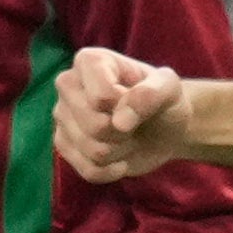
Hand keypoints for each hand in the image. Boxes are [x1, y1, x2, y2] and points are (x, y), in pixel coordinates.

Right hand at [58, 45, 193, 182]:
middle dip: (125, 132)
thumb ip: (150, 94)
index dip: (127, 107)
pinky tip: (120, 159)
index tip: (138, 100)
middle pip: (95, 126)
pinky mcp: (64, 145)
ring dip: (121, 151)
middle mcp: (68, 85)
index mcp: (89, 61)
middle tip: (134, 123)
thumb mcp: (169, 88)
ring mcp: (62, 116)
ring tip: (127, 136)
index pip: (100, 97)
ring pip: (92, 151)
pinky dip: (112, 171)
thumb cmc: (163, 100)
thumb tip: (120, 122)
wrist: (162, 127)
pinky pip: (88, 170)